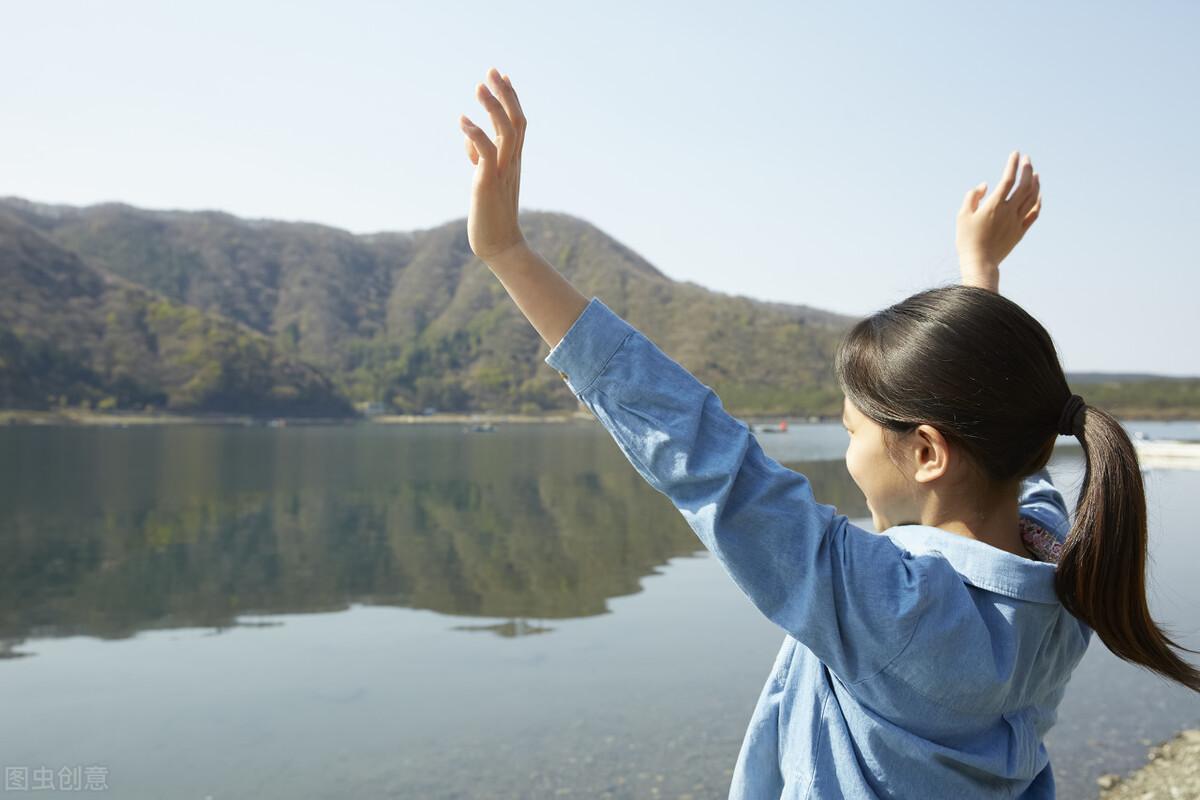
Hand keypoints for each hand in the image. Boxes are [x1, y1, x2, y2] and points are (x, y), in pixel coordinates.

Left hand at [459, 67, 527, 261]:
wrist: (500, 246)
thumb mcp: (485, 181)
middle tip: (491, 70)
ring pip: (505, 133)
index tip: (502, 76)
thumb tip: (470, 143)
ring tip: (479, 85)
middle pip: (515, 121)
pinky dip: (476, 134)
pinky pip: (486, 153)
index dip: (511, 98)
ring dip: (493, 107)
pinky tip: (463, 119)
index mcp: (514, 162)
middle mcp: (512, 163)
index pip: (517, 123)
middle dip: (504, 94)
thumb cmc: (491, 215)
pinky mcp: (488, 183)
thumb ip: (480, 159)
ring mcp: (503, 173)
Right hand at [956, 151, 1041, 284]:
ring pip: (1032, 198)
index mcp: (994, 205)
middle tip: (1027, 159)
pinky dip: (1038, 202)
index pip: (1007, 179)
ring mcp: (1017, 221)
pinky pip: (1034, 213)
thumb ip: (972, 197)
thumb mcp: (962, 216)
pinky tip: (1038, 195)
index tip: (1015, 154)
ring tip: (1034, 173)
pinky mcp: (1020, 231)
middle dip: (1027, 169)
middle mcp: (1009, 211)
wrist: (980, 262)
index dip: (1012, 165)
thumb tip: (985, 185)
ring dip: (1035, 183)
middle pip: (1024, 185)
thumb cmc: (967, 239)